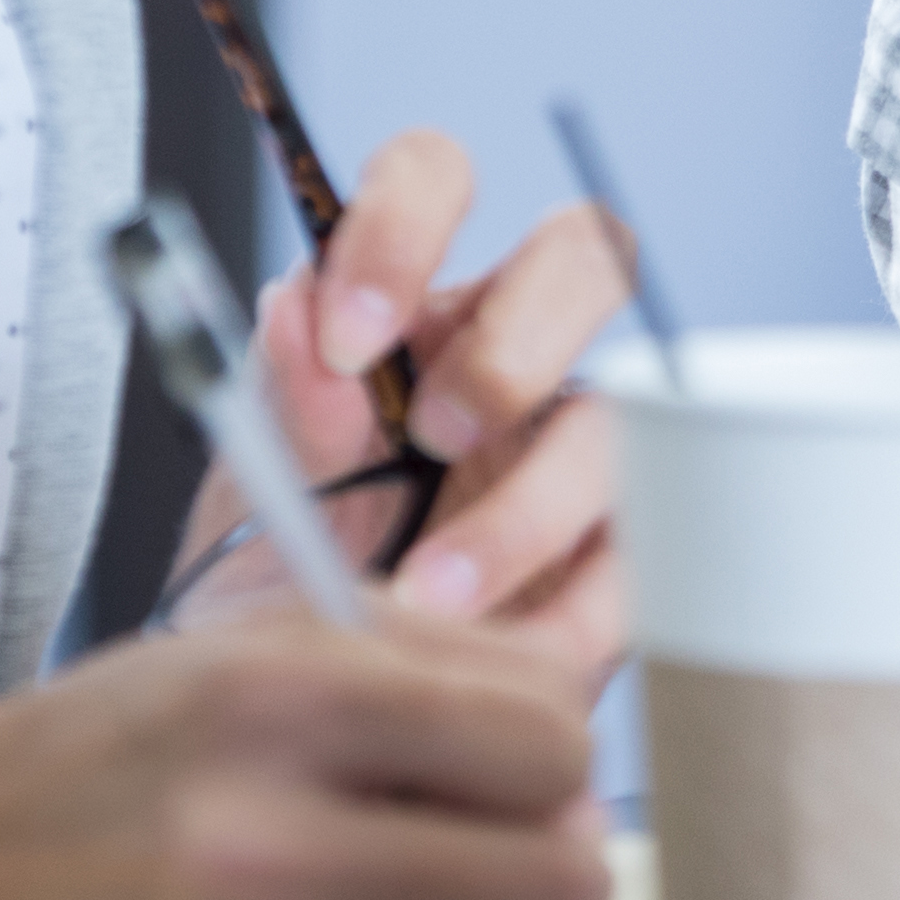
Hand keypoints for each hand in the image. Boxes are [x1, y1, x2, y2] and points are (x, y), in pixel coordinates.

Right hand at [0, 611, 612, 899]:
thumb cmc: (123, 754)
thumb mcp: (261, 643)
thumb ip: (444, 661)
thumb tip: (582, 742)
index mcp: (282, 703)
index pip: (548, 746)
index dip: (551, 756)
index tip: (515, 765)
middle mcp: (269, 845)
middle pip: (562, 884)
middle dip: (552, 861)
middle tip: (499, 849)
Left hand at [193, 128, 630, 680]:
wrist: (300, 722)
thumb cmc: (278, 574)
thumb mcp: (259, 490)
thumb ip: (285, 402)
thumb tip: (297, 306)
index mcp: (409, 298)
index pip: (433, 177)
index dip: (405, 229)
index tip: (347, 338)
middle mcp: (508, 348)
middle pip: (585, 259)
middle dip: (516, 347)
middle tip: (435, 440)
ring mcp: (577, 446)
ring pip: (617, 422)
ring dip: (526, 510)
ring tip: (429, 595)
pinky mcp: (622, 552)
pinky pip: (640, 560)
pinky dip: (568, 614)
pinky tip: (497, 656)